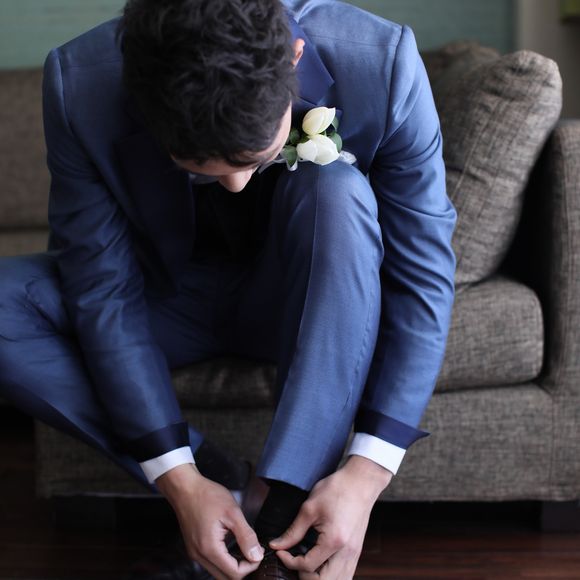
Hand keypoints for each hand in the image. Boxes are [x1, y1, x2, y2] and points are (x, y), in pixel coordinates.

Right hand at [156, 463, 263, 579]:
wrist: (186, 488)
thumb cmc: (207, 496)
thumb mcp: (233, 513)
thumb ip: (246, 536)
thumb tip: (256, 556)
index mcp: (209, 548)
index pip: (234, 574)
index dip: (251, 566)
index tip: (259, 552)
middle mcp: (200, 555)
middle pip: (225, 578)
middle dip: (243, 569)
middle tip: (254, 552)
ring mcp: (195, 553)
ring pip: (218, 572)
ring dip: (233, 565)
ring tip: (244, 547)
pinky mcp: (194, 548)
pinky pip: (212, 563)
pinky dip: (224, 559)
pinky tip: (232, 545)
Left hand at [268, 456, 392, 578]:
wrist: (361, 482)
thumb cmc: (336, 489)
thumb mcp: (310, 508)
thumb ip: (293, 531)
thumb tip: (276, 545)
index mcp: (334, 541)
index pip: (307, 566)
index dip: (289, 561)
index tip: (280, 551)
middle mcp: (347, 553)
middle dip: (304, 576)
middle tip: (293, 559)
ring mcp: (354, 555)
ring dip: (318, 578)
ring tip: (305, 562)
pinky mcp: (357, 552)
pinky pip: (345, 575)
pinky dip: (330, 576)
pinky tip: (319, 563)